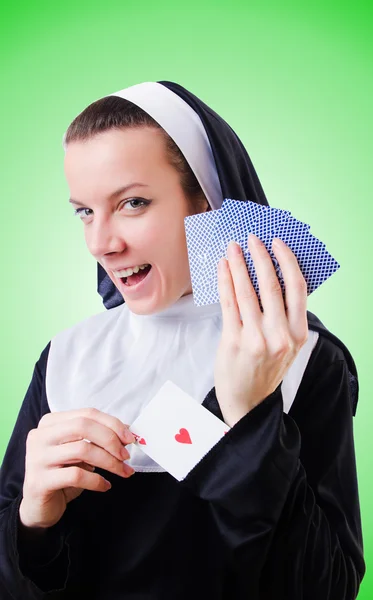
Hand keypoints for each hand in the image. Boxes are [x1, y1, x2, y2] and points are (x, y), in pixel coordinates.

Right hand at [19, 408, 135, 528]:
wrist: (39, 506)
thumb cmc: (63, 474)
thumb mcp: (80, 452)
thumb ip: (98, 437)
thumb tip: (128, 430)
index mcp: (50, 422)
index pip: (87, 414)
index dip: (112, 424)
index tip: (130, 438)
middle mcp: (40, 436)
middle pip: (83, 426)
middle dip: (111, 440)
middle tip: (126, 455)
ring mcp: (37, 458)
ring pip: (82, 450)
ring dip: (109, 461)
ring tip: (123, 471)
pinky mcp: (39, 481)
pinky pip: (76, 475)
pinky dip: (97, 480)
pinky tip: (105, 485)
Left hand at [214, 234, 307, 426]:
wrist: (247, 402)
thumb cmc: (265, 369)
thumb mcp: (286, 345)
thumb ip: (285, 316)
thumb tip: (273, 275)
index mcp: (297, 333)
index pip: (297, 288)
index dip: (287, 261)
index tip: (278, 243)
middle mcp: (280, 335)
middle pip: (271, 285)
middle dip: (260, 256)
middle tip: (252, 238)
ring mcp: (256, 338)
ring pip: (247, 291)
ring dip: (238, 265)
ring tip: (232, 248)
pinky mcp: (234, 340)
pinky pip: (229, 303)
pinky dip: (225, 281)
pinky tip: (222, 268)